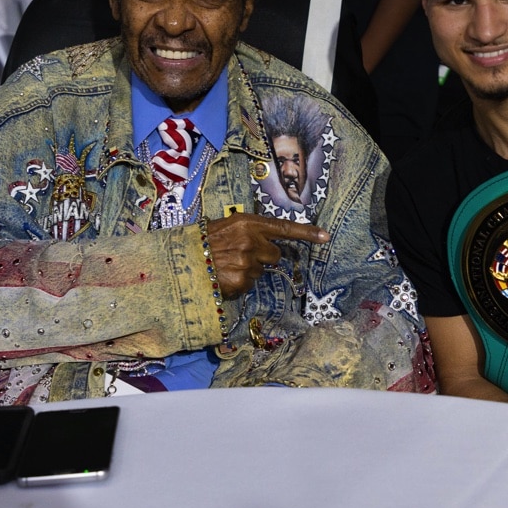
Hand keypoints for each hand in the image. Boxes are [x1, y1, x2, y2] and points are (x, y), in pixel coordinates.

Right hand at [206, 213, 329, 296]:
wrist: (182, 258)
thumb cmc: (205, 240)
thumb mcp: (228, 226)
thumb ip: (250, 231)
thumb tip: (270, 243)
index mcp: (248, 223)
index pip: (284, 228)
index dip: (307, 232)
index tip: (326, 236)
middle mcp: (251, 241)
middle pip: (274, 254)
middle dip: (263, 256)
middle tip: (241, 254)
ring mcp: (246, 262)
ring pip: (261, 271)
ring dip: (248, 270)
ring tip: (227, 265)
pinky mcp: (241, 281)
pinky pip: (249, 285)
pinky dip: (239, 283)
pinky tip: (224, 276)